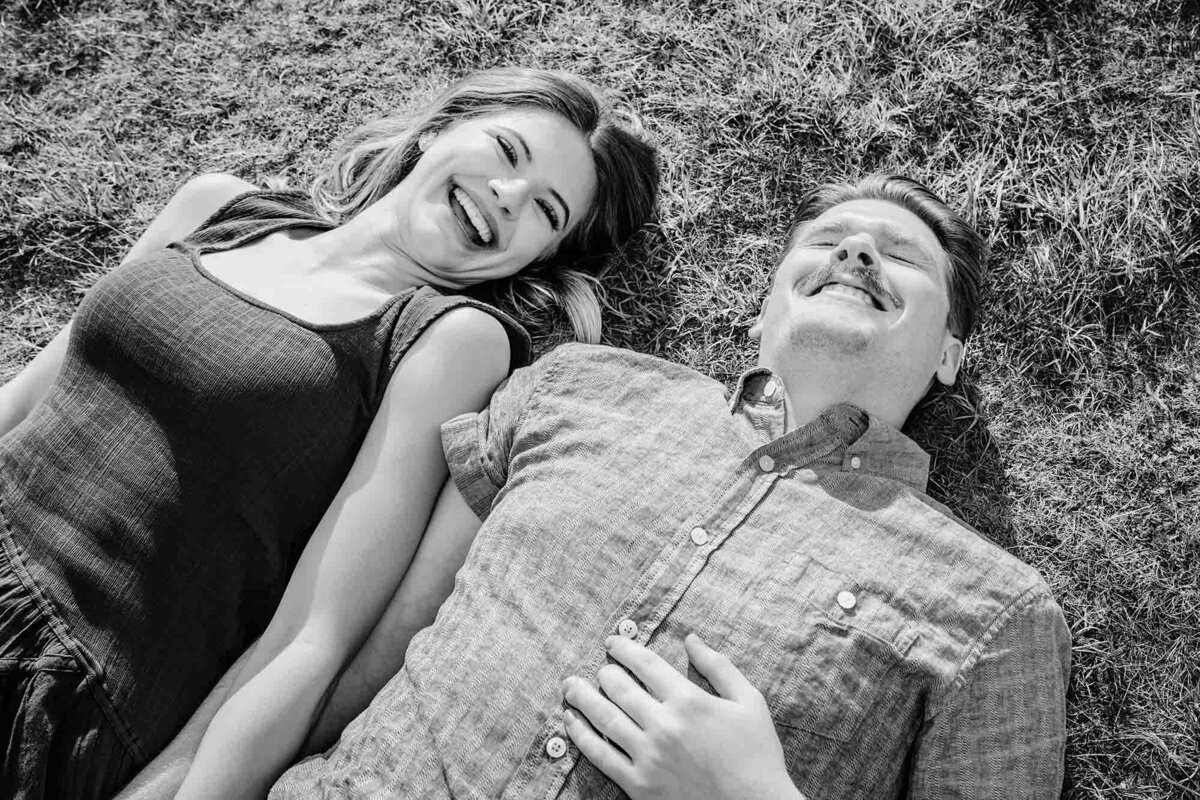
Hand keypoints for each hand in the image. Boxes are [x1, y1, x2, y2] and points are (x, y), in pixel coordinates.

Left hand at [562, 633, 802, 799]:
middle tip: (599, 669)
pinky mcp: (639, 785)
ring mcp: (649, 756)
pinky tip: (570, 721)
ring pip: (603, 718)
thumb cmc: (757, 755)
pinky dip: (580, 736)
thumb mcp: (749, 702)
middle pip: (619, 687)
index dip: (624, 648)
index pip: (646, 664)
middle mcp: (664, 725)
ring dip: (582, 697)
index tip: (612, 642)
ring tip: (570, 686)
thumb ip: (719, 666)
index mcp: (690, 701)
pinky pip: (600, 755)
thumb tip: (691, 638)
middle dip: (605, 672)